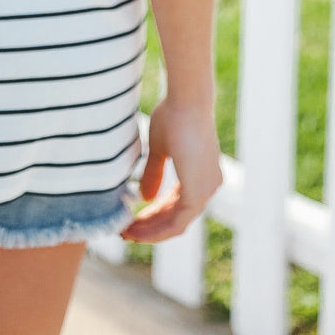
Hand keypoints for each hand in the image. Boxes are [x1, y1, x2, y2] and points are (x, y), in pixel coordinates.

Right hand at [120, 95, 221, 243]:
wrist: (186, 102)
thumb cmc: (174, 115)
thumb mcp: (160, 148)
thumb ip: (154, 172)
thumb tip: (145, 197)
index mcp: (202, 173)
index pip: (177, 204)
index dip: (154, 214)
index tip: (132, 218)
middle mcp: (209, 185)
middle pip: (176, 217)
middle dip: (149, 226)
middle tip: (125, 231)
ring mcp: (206, 191)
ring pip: (176, 223)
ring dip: (150, 231)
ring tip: (125, 232)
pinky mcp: (198, 194)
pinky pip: (177, 223)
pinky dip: (156, 229)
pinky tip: (136, 229)